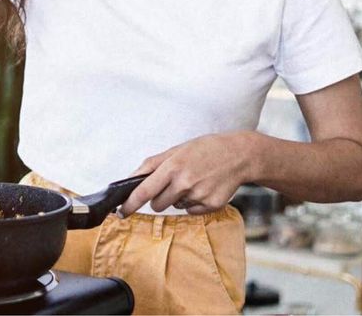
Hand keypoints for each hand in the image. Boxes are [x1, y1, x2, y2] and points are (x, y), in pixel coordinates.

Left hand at [119, 131, 254, 216]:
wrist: (240, 155)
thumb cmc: (207, 149)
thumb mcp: (178, 149)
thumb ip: (152, 164)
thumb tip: (130, 179)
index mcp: (173, 167)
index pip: (144, 191)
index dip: (129, 204)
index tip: (120, 212)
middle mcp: (185, 183)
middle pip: (157, 205)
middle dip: (159, 198)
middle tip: (173, 184)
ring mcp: (199, 196)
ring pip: (175, 207)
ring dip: (179, 198)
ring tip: (195, 180)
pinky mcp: (211, 206)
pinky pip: (191, 211)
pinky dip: (195, 202)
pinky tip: (205, 187)